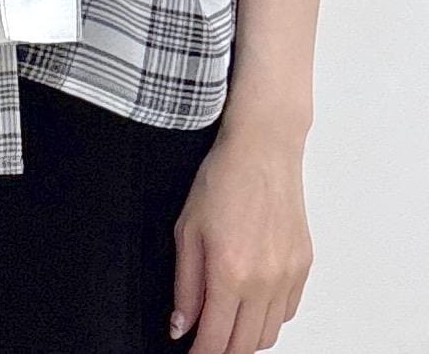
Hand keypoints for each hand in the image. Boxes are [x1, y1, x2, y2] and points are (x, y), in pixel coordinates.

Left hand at [169, 122, 313, 351]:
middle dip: (222, 350)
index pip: (216, 340)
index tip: (190, 353)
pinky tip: (251, 301)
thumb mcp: (187, 230)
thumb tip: (181, 326)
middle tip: (205, 342)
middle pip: (245, 345)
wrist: (263, 150)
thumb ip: (185, 285)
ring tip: (226, 322)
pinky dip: (268, 317)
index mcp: (230, 273)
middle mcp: (264, 281)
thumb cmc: (222, 179)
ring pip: (269, 334)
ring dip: (247, 338)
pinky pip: (287, 311)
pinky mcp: (303, 266)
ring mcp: (288, 275)